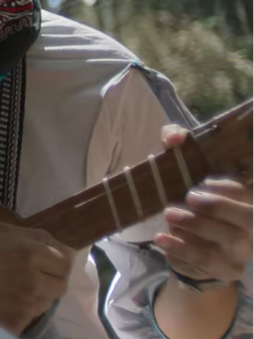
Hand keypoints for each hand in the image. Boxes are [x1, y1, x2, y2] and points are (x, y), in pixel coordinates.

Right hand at [0, 223, 74, 334]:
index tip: (40, 264)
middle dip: (47, 281)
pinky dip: (15, 314)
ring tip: (3, 292)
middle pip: (60, 285)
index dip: (53, 262)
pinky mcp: (15, 325)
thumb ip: (27, 237)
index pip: (65, 261)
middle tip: (22, 279)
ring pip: (45, 303)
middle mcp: (34, 278)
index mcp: (30, 250)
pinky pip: (26, 319)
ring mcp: (26, 305)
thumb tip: (51, 245)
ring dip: (32, 298)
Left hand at [157, 125, 252, 286]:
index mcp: (245, 199)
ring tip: (170, 214)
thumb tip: (175, 138)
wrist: (185, 246)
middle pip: (249, 218)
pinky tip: (161, 238)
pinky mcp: (226, 269)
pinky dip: (182, 249)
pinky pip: (206, 261)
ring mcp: (242, 250)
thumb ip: (177, 142)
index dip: (227, 187)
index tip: (203, 182)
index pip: (246, 192)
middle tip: (190, 197)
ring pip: (229, 239)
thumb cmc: (188, 199)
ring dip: (197, 226)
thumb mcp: (181, 167)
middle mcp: (251, 225)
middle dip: (219, 206)